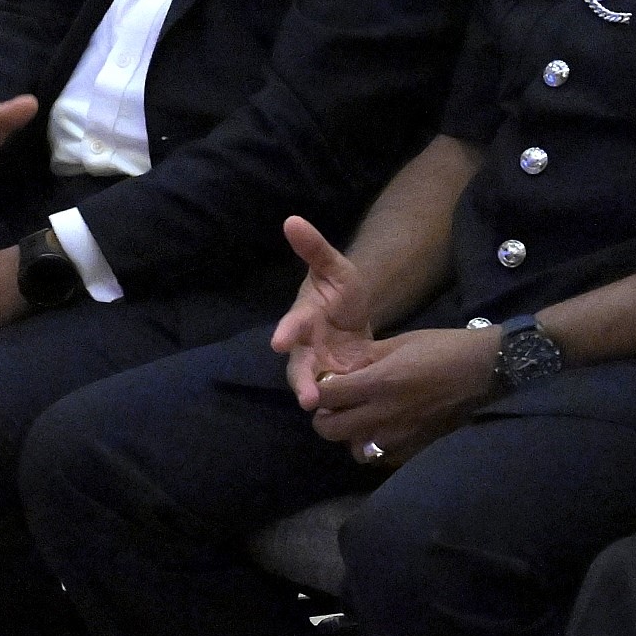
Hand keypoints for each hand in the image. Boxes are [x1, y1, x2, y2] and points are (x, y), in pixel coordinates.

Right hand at [271, 217, 377, 408]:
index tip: (279, 342)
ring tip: (324, 411)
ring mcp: (319, 366)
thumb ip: (314, 248)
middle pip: (298, 367)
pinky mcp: (335, 381)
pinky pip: (335, 396)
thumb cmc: (340, 289)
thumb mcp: (335, 267)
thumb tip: (292, 219)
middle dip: (302, 382)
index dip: (286, 332)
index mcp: (303, 317)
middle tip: (307, 398)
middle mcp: (305, 346)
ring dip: (317, 399)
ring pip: (312, 386)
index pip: (292, 324)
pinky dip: (341, 405)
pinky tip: (354, 416)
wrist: (356, 314)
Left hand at [302, 325, 499, 461]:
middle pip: (329, 429)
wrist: (485, 370)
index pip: (325, 395)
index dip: (319, 390)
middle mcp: (383, 415)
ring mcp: (399, 437)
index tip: (326, 385)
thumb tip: (341, 369)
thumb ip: (365, 359)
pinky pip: (382, 458)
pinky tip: (384, 432)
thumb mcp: (399, 343)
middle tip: (336, 407)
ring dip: (351, 437)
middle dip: (325, 417)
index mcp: (377, 383)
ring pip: (354, 449)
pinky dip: (377, 447)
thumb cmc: (443, 349)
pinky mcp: (416, 449)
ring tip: (361, 421)